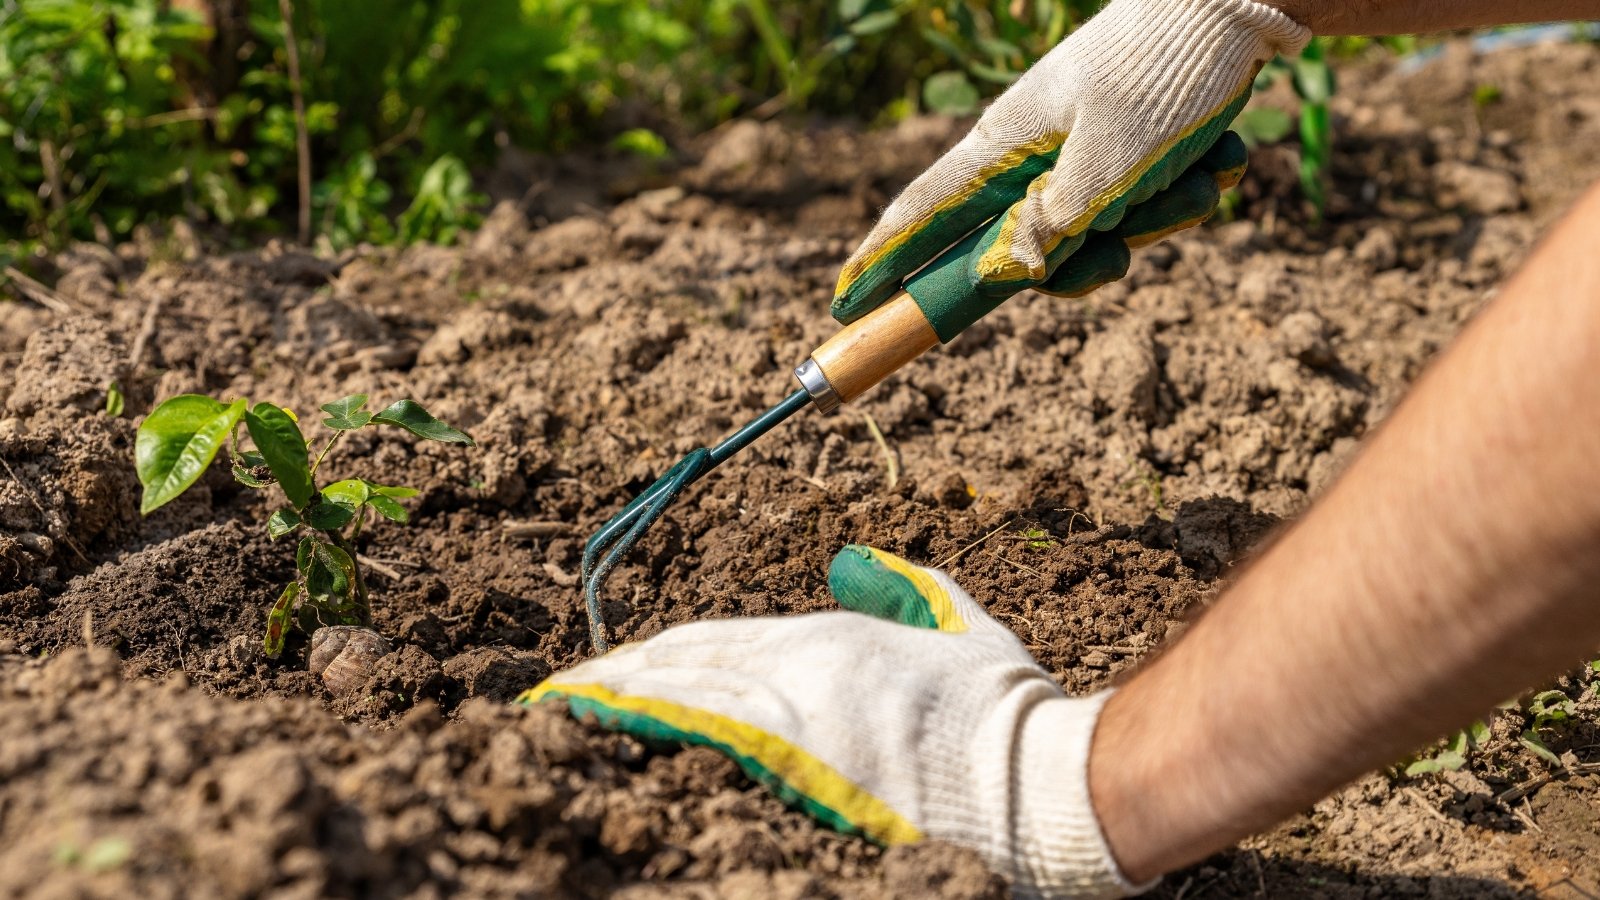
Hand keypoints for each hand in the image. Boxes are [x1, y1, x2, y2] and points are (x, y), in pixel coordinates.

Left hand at [523, 546, 1147, 897]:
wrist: (1048, 778)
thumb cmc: (1007, 714)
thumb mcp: (957, 626)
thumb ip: (901, 586)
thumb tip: (848, 560)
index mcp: (834, 638)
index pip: (719, 641)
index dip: (658, 656)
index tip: (615, 669)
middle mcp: (804, 668)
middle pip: (687, 664)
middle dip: (617, 678)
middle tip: (557, 696)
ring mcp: (799, 716)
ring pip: (681, 696)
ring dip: (611, 701)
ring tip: (555, 713)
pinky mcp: (801, 767)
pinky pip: (704, 741)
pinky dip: (645, 730)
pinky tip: (602, 732)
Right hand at [832, 0, 1308, 323]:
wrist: (1235, 4)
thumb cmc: (1165, 73)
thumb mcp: (1109, 161)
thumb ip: (1054, 223)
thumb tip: (1007, 275)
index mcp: (1005, 145)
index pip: (921, 213)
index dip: (882, 263)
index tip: (845, 306)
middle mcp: (1034, 154)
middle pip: (1028, 249)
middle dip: (1088, 259)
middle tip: (1122, 246)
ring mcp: (1081, 154)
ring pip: (1097, 235)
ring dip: (1156, 217)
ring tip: (1196, 174)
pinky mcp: (1129, 153)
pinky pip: (1142, 209)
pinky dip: (1184, 191)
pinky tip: (1216, 156)